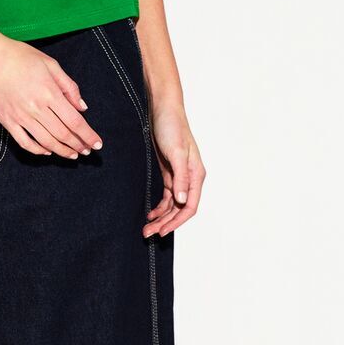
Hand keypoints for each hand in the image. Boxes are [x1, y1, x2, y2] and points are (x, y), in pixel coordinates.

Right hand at [0, 34, 103, 157]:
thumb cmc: (19, 55)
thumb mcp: (50, 63)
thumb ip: (68, 86)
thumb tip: (82, 107)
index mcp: (50, 93)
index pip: (75, 121)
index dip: (88, 135)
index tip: (97, 144)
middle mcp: (37, 108)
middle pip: (63, 134)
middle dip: (78, 145)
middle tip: (87, 151)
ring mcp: (20, 116)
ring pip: (46, 142)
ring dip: (62, 151)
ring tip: (72, 155)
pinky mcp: (6, 121)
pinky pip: (24, 142)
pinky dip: (37, 150)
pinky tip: (46, 151)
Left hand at [143, 102, 205, 237]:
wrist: (163, 110)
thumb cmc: (173, 127)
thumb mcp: (176, 152)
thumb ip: (180, 177)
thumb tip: (182, 200)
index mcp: (196, 175)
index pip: (189, 206)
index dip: (176, 222)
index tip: (162, 231)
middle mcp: (190, 178)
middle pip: (180, 209)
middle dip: (166, 223)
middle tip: (149, 234)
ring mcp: (180, 176)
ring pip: (173, 205)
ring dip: (161, 218)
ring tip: (147, 228)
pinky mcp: (170, 173)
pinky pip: (167, 196)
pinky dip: (159, 207)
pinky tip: (151, 213)